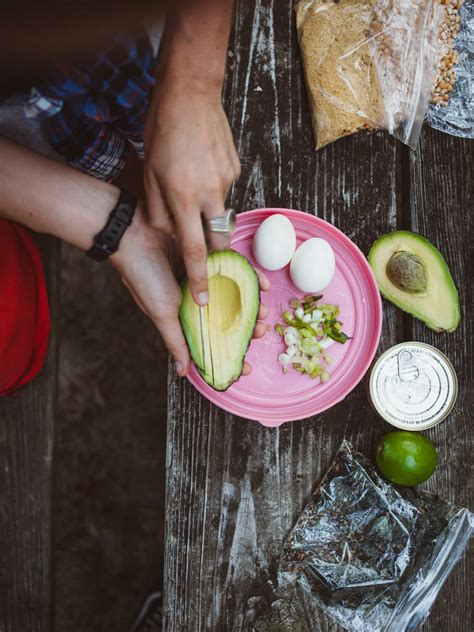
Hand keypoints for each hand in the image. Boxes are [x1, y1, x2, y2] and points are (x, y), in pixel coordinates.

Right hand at [111, 204, 269, 376]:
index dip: (228, 353)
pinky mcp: (210, 252)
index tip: (246, 367)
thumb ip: (175, 341)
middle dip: (246, 327)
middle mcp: (197, 296)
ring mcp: (205, 274)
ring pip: (235, 293)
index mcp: (185, 313)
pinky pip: (235, 266)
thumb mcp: (161, 312)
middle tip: (259, 331)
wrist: (133, 232)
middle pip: (227, 316)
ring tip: (263, 310)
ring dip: (252, 303)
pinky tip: (262, 284)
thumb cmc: (142, 274)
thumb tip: (182, 371)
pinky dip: (250, 275)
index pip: (210, 338)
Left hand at [144, 78, 239, 306]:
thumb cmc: (162, 131)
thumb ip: (159, 209)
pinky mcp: (235, 169)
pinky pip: (224, 190)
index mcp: (183, 197)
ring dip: (207, 211)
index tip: (204, 301)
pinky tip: (201, 166)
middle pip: (217, 240)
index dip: (198, 279)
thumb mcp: (148, 173)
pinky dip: (213, 188)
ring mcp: (226, 181)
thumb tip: (169, 233)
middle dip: (214, 254)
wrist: (191, 92)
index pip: (193, 250)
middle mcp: (209, 194)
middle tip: (205, 251)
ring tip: (191, 183)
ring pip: (219, 213)